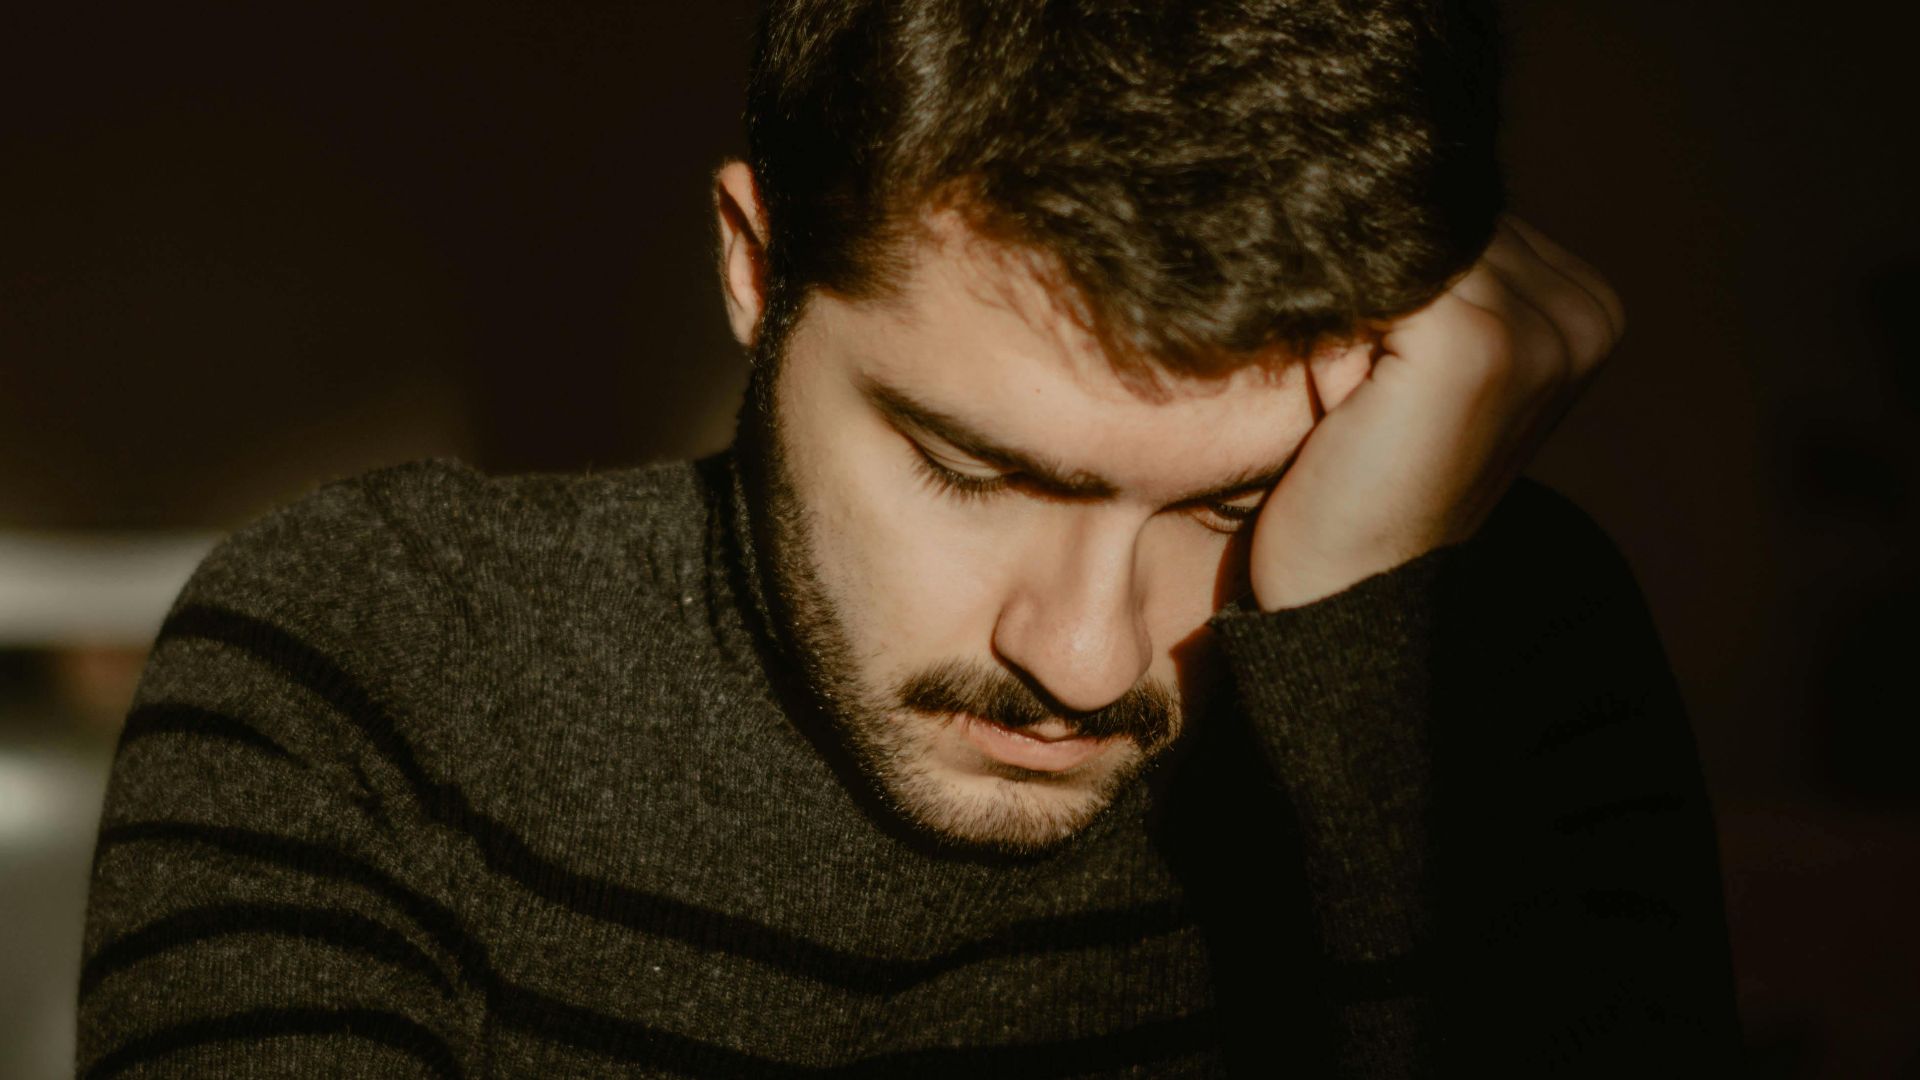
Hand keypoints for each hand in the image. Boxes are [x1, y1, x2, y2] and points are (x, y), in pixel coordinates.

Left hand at [1247, 217, 1624, 609]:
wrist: (1350, 599)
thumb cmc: (1363, 483)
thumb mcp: (1417, 368)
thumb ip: (1431, 281)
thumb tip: (1367, 180)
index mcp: (1589, 311)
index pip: (1467, 216)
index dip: (1391, 244)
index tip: (1339, 298)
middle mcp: (1584, 316)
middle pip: (1444, 217)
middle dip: (1373, 256)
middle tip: (1323, 335)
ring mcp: (1540, 331)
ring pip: (1408, 236)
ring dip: (1346, 277)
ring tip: (1320, 356)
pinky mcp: (1478, 346)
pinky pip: (1381, 265)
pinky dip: (1327, 297)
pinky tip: (1308, 353)